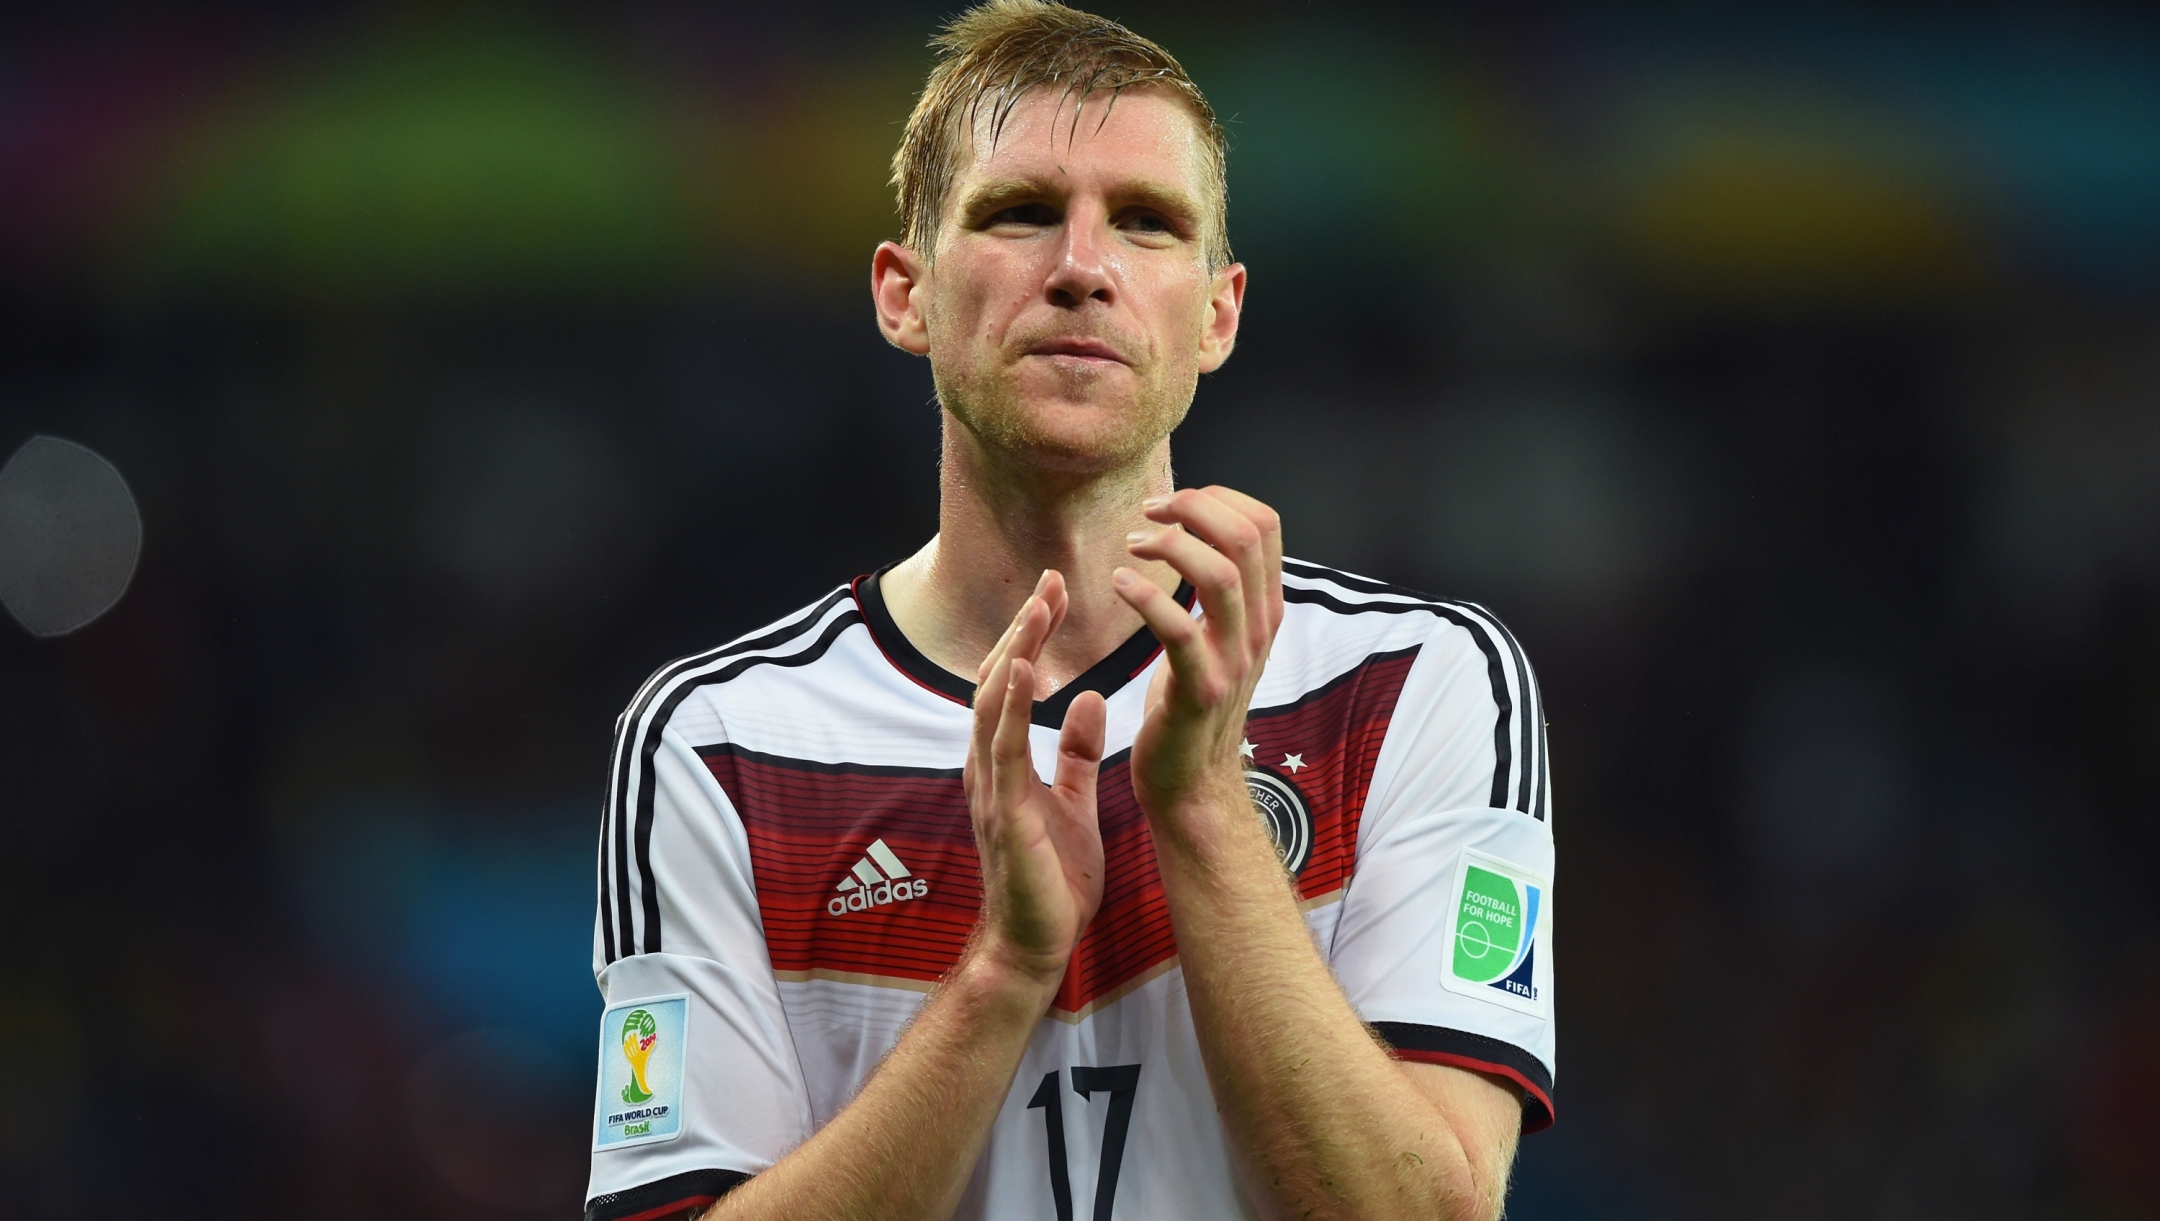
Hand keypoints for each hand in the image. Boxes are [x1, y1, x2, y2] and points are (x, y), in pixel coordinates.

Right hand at [963, 570, 1107, 989]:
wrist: (1035, 946)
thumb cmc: (1052, 882)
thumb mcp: (1074, 802)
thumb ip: (1077, 753)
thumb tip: (1089, 700)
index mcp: (1004, 762)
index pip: (1011, 683)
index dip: (1031, 636)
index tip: (1056, 593)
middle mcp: (988, 766)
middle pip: (995, 679)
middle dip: (1022, 628)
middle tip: (1049, 581)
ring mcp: (989, 787)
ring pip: (993, 702)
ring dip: (1015, 650)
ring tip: (1038, 606)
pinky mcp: (1003, 811)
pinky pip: (1003, 747)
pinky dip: (1012, 702)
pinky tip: (1025, 666)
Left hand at [1115, 487, 1284, 834]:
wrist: (1193, 781)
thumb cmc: (1192, 702)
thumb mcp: (1220, 638)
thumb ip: (1219, 591)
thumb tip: (1195, 530)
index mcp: (1265, 608)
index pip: (1265, 524)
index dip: (1218, 498)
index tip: (1173, 504)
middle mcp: (1259, 628)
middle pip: (1246, 538)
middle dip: (1193, 509)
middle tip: (1149, 515)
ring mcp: (1234, 659)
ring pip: (1221, 574)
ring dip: (1170, 546)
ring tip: (1132, 546)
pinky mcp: (1201, 689)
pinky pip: (1180, 630)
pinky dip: (1145, 597)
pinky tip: (1118, 584)